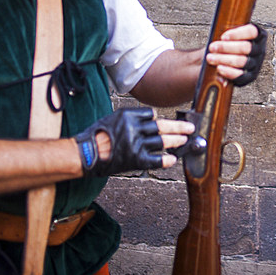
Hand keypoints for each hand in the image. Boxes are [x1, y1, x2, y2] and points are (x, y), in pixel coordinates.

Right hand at [75, 107, 194, 176]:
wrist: (85, 154)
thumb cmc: (96, 135)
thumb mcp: (112, 118)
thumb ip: (132, 118)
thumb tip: (152, 118)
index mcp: (128, 115)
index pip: (150, 114)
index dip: (159, 118)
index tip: (167, 121)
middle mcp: (133, 128)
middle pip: (162, 126)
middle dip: (178, 126)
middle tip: (190, 127)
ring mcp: (135, 144)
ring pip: (161, 141)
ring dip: (176, 141)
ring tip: (185, 140)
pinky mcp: (134, 160)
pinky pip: (154, 160)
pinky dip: (165, 160)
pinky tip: (173, 159)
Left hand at [206, 23, 266, 86]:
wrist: (226, 59)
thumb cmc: (228, 44)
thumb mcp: (230, 34)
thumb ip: (228, 32)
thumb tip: (220, 33)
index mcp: (258, 36)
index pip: (252, 31)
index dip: (238, 34)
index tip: (223, 37)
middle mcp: (259, 49)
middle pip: (246, 47)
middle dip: (226, 47)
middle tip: (212, 47)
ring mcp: (256, 64)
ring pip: (242, 61)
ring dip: (224, 59)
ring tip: (211, 58)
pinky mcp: (251, 76)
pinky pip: (241, 75)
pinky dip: (229, 72)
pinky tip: (219, 68)